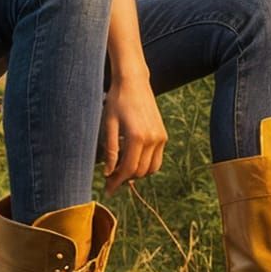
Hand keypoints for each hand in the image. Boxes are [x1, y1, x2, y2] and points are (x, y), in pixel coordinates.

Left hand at [99, 73, 166, 196]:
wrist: (133, 82)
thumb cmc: (117, 101)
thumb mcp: (109, 124)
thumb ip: (110, 150)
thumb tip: (108, 172)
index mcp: (137, 137)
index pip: (128, 169)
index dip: (117, 182)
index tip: (107, 189)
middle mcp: (153, 139)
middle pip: (140, 171)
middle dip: (125, 179)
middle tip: (111, 178)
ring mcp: (160, 137)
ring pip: (151, 168)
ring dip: (137, 173)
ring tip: (121, 169)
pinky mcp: (163, 134)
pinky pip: (157, 158)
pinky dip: (146, 164)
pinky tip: (132, 158)